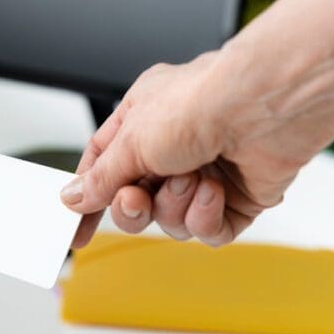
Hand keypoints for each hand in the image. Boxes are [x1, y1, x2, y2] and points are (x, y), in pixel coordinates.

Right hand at [61, 52, 321, 247]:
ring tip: (190, 178)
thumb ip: (100, 178)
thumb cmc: (196, 103)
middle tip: (136, 198)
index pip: (102, 168)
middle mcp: (172, 147)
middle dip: (133, 207)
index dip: (88, 200)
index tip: (74, 229)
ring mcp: (205, 173)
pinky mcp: (238, 198)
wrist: (260, 108)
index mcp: (140, 121)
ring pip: (171, 219)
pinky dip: (205, 215)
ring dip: (174, 204)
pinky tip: (213, 191)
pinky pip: (208, 230)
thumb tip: (73, 197)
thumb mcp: (130, 141)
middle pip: (136, 201)